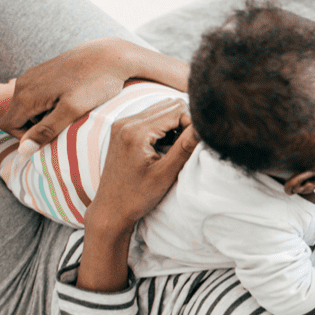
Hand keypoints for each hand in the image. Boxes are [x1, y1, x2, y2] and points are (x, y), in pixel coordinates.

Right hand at [0, 38, 188, 157]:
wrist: (111, 56)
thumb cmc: (95, 83)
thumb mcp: (73, 110)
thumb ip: (47, 130)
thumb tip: (23, 150)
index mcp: (26, 94)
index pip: (8, 126)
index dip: (26, 137)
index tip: (52, 137)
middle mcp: (24, 83)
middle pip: (16, 117)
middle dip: (36, 127)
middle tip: (65, 125)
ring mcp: (33, 75)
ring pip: (27, 107)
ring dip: (44, 116)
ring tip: (71, 112)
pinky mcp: (43, 72)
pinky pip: (37, 95)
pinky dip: (49, 104)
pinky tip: (71, 101)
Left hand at [85, 99, 197, 234]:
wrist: (111, 209)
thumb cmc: (137, 196)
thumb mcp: (166, 173)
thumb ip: (186, 147)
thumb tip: (203, 128)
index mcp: (136, 131)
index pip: (177, 109)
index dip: (192, 124)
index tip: (193, 145)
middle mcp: (126, 122)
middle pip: (169, 105)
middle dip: (184, 122)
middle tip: (185, 147)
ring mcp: (122, 124)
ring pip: (161, 109)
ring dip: (174, 124)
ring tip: (174, 149)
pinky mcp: (122, 129)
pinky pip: (150, 117)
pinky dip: (163, 128)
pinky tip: (163, 148)